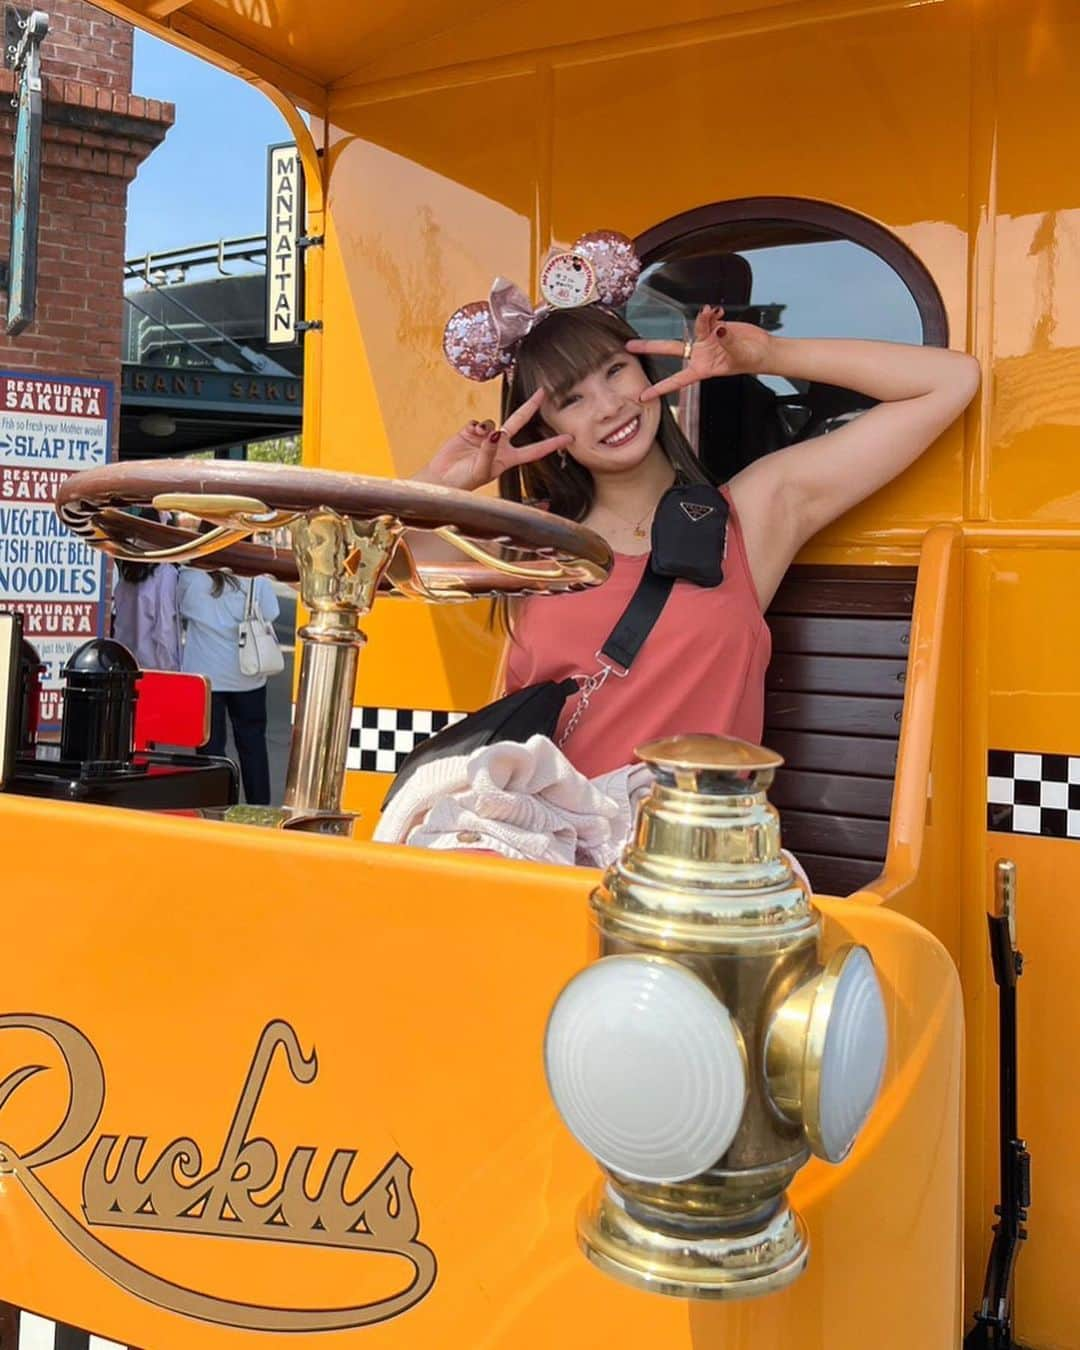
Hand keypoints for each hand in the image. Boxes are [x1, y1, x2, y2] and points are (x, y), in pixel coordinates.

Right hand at [413, 388, 572, 491]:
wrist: (442, 480)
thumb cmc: (464, 482)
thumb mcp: (481, 469)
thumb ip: (490, 451)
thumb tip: (495, 432)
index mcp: (508, 459)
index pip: (535, 450)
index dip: (553, 444)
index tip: (569, 438)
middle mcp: (500, 446)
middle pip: (519, 422)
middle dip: (530, 407)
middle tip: (543, 393)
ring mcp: (485, 438)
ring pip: (493, 421)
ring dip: (487, 427)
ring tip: (478, 438)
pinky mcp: (470, 432)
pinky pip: (477, 422)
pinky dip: (475, 426)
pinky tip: (470, 434)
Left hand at [626, 305, 774, 400]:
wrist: (763, 350)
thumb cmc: (752, 359)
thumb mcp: (738, 354)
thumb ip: (725, 341)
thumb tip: (716, 329)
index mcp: (702, 368)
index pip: (677, 380)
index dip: (660, 388)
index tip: (643, 396)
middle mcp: (699, 355)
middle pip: (670, 350)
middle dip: (650, 347)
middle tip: (630, 346)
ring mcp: (705, 341)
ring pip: (693, 328)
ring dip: (700, 320)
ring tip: (711, 313)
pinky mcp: (713, 328)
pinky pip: (707, 318)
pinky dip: (711, 313)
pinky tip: (719, 312)